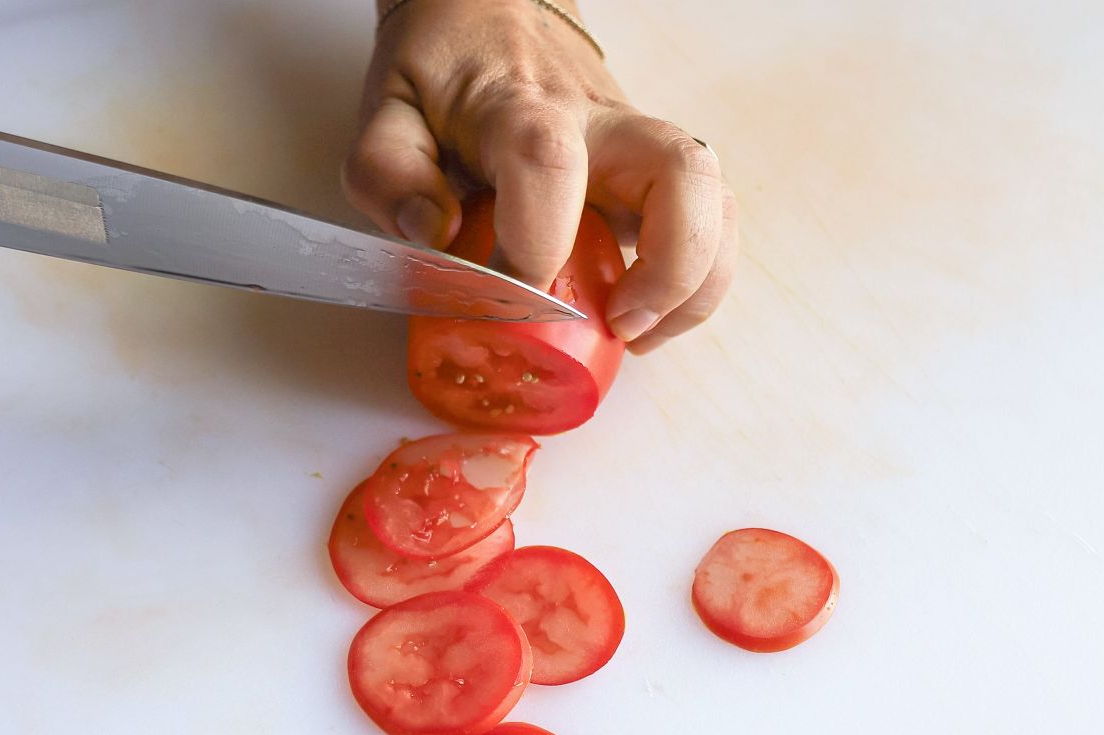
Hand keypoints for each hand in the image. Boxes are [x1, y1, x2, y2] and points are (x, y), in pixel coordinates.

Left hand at [344, 0, 737, 352]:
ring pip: (714, 203)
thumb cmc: (443, 72)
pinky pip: (707, 224)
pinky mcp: (654, 178)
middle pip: (683, 175)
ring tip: (637, 333)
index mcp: (523, 108)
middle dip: (668, 267)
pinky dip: (695, 286)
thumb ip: (389, 173)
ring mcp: (638, 151)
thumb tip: (434, 234)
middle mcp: (601, 126)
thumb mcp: (388, 111)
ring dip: (695, 286)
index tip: (505, 292)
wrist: (490, 15)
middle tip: (617, 322)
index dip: (534, 243)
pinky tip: (646, 320)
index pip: (549, 167)